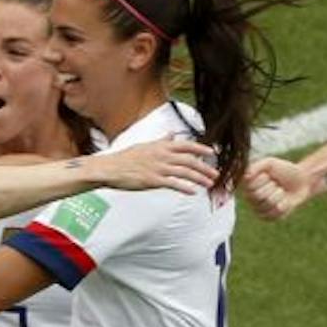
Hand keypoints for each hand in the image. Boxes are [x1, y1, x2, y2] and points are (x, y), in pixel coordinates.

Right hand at [85, 139, 217, 193]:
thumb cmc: (127, 158)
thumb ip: (161, 141)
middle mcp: (162, 155)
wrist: (110, 168)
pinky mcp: (153, 180)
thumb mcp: (146, 145)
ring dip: (199, 179)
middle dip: (204, 168)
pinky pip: (173, 184)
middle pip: (189, 160)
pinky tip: (193, 193)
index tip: (213, 153)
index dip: (201, 149)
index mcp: (161, 146)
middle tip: (216, 175)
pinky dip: (184, 188)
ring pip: (184, 172)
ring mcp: (158, 168)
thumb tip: (171, 134)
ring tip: (209, 184)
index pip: (186, 145)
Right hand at [242, 156, 315, 220]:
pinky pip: (276, 213)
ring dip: (279, 195)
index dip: (262, 180)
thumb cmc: (284, 171)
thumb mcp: (270, 163)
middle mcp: (250, 199)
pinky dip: (284, 205)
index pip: (250, 186)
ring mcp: (259, 210)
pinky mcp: (270, 218)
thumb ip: (256, 167)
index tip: (269, 176)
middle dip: (272, 187)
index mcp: (248, 185)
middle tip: (276, 184)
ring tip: (281, 191)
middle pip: (258, 196)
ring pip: (268, 204)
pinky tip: (285, 200)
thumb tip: (246, 176)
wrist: (301, 181)